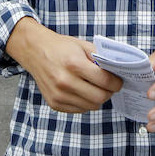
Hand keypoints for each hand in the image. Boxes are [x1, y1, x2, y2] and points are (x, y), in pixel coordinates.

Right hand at [6, 17, 121, 112]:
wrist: (35, 51)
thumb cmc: (61, 48)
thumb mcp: (83, 46)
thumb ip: (100, 59)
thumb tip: (117, 72)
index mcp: (74, 64)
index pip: (105, 81)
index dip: (116, 82)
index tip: (118, 81)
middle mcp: (65, 81)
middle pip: (100, 97)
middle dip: (109, 92)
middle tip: (110, 86)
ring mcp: (59, 95)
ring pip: (91, 106)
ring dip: (98, 98)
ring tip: (95, 87)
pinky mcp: (54, 103)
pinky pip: (79, 109)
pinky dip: (85, 102)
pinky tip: (82, 91)